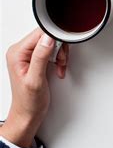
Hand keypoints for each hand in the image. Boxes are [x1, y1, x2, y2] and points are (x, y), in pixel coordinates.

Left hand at [0, 28, 68, 147]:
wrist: (28, 114)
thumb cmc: (28, 101)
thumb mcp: (35, 79)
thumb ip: (41, 57)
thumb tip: (48, 39)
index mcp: (17, 53)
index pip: (40, 33)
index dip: (55, 40)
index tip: (61, 51)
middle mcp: (21, 51)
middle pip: (47, 36)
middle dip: (59, 48)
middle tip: (61, 61)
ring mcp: (28, 55)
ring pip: (52, 43)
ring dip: (61, 54)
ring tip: (60, 65)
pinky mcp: (36, 59)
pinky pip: (52, 50)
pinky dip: (59, 59)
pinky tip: (58, 67)